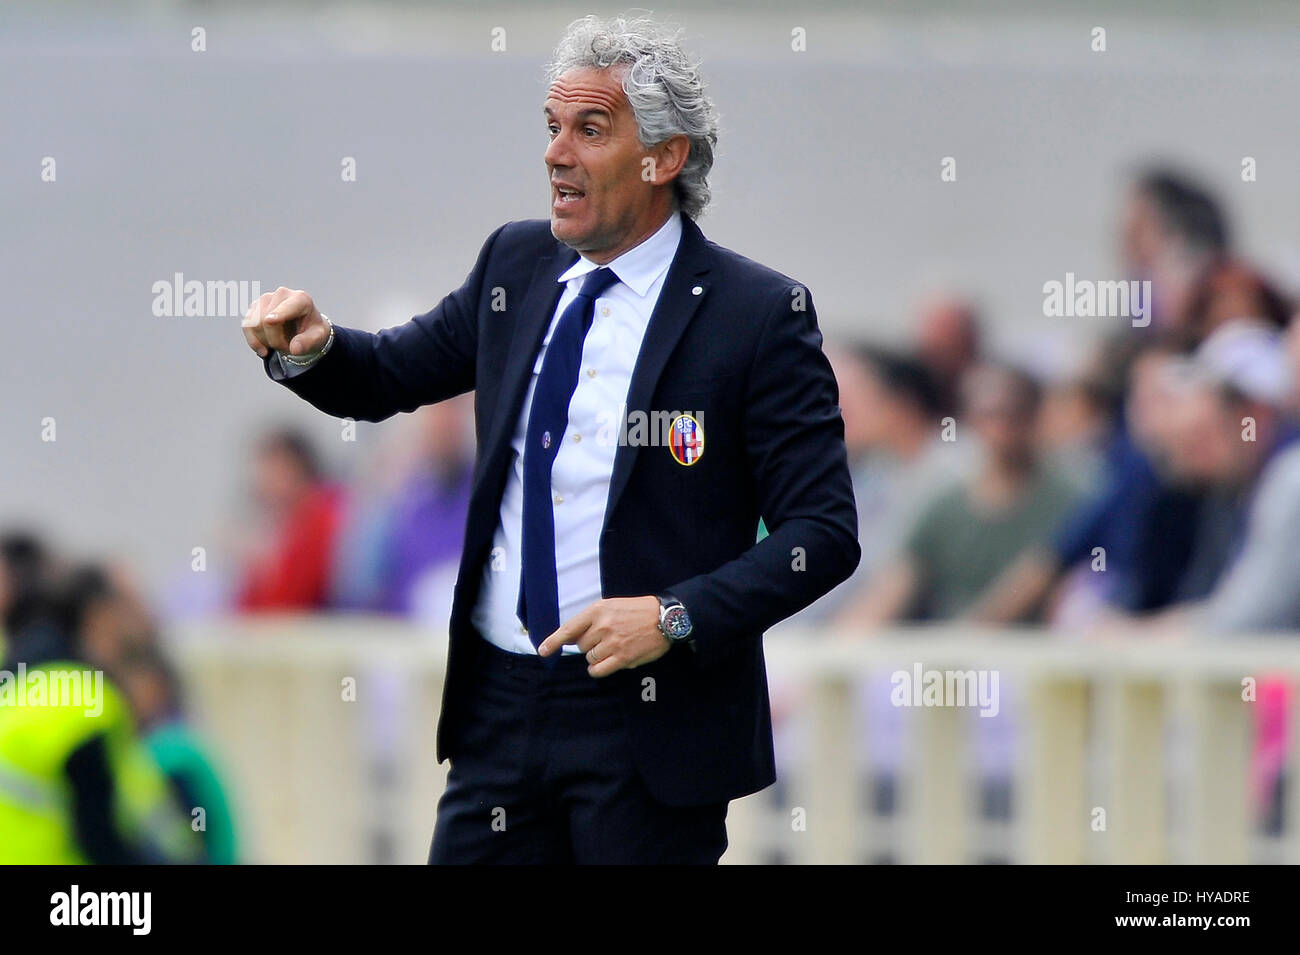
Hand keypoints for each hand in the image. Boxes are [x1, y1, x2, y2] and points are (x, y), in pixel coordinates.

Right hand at [241, 286, 329, 358]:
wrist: (304, 327)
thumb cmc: (312, 330)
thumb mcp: (318, 338)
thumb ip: (308, 342)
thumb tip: (295, 349)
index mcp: (301, 299)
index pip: (287, 307)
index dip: (278, 314)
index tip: (269, 321)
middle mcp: (281, 294)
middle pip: (266, 321)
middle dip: (275, 341)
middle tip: (288, 348)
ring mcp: (265, 299)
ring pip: (254, 324)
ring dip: (265, 342)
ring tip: (279, 344)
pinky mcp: (254, 307)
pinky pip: (246, 327)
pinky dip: (254, 341)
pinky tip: (264, 349)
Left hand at [537, 596, 669, 676]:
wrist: (665, 617)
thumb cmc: (637, 611)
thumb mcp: (612, 606)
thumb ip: (592, 620)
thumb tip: (572, 638)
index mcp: (598, 611)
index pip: (569, 629)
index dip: (553, 641)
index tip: (542, 650)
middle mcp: (602, 627)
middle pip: (580, 646)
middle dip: (589, 645)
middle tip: (606, 638)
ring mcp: (612, 643)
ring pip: (590, 658)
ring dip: (597, 656)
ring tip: (613, 647)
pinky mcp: (622, 658)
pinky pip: (598, 670)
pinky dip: (598, 669)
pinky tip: (606, 663)